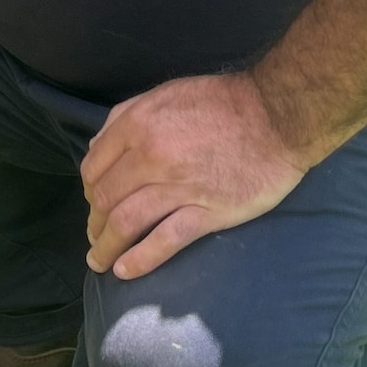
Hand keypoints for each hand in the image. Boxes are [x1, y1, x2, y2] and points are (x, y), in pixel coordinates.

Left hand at [79, 71, 307, 280]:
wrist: (277, 115)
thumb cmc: (222, 102)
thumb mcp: (166, 94)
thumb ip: (126, 116)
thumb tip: (97, 147)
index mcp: (138, 125)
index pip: (94, 168)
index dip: (89, 191)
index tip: (94, 204)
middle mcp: (152, 156)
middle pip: (105, 199)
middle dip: (94, 224)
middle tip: (96, 238)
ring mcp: (179, 186)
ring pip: (126, 223)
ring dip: (107, 248)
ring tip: (101, 262)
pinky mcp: (207, 212)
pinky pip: (164, 241)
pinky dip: (140, 260)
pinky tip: (126, 271)